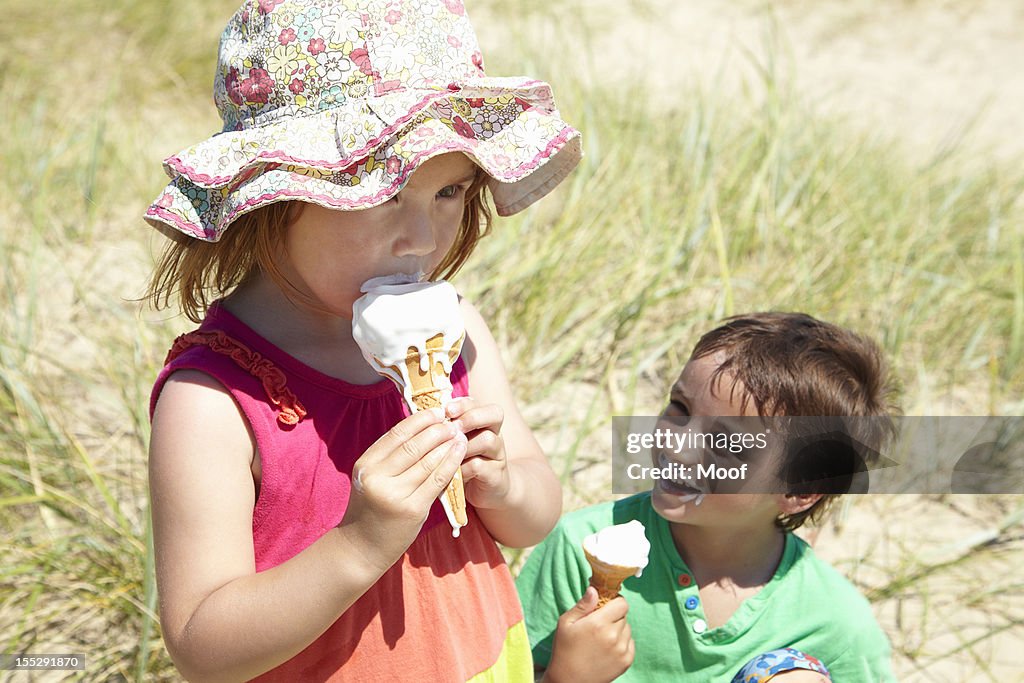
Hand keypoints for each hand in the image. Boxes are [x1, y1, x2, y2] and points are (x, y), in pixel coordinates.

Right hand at [341, 407, 466, 569]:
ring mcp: (395, 494)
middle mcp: (378, 477)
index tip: (436, 411)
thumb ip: (389, 457)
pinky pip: (437, 480)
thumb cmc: (370, 510)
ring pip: (428, 461)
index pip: (396, 434)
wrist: (361, 549)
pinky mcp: (412, 509)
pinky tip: (460, 452)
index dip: (419, 420)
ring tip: (460, 433)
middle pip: (413, 445)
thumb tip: (418, 428)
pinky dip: (451, 463)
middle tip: (452, 420)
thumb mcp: (370, 479)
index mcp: (366, 465)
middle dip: (436, 430)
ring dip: (447, 444)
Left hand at [445, 397, 510, 509]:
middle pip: (494, 414)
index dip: (462, 404)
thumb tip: (421, 418)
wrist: (483, 491)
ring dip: (465, 444)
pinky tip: (450, 472)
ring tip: (447, 451)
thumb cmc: (462, 463)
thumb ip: (444, 431)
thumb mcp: (453, 445)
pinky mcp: (496, 474)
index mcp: (482, 422)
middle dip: (471, 417)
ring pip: (487, 439)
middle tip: (453, 426)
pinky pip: (480, 466)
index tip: (446, 409)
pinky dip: (462, 468)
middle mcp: (494, 433)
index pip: (478, 403)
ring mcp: (497, 454)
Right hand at [542, 587, 633, 682]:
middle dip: (613, 616)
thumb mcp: (566, 623)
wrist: (570, 681)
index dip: (614, 602)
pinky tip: (608, 648)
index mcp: (599, 623)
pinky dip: (622, 642)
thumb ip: (583, 605)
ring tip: (602, 638)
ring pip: (627, 629)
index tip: (605, 606)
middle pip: (623, 615)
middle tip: (599, 625)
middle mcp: (614, 636)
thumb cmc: (565, 650)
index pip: (622, 603)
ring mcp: (622, 650)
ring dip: (618, 629)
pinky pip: (630, 643)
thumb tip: (595, 589)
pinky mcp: (626, 661)